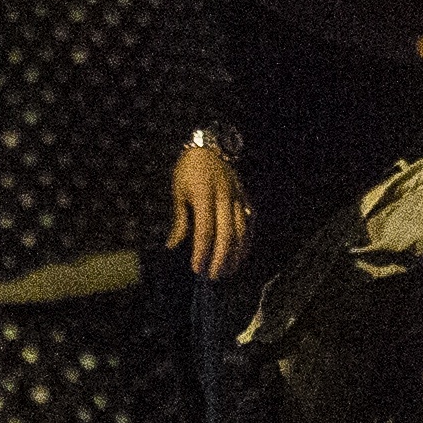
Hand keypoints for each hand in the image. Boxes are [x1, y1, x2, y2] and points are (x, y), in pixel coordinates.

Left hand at [169, 140, 247, 279]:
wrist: (210, 145)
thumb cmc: (188, 169)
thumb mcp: (178, 192)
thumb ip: (180, 220)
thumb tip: (173, 246)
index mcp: (204, 194)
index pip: (205, 229)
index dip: (201, 251)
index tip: (197, 268)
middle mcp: (224, 197)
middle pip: (226, 233)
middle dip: (220, 258)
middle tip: (212, 276)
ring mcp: (237, 198)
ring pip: (241, 231)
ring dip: (235, 254)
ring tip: (226, 271)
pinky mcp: (245, 198)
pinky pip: (249, 224)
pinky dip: (246, 242)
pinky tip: (241, 255)